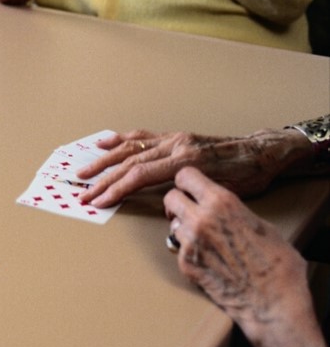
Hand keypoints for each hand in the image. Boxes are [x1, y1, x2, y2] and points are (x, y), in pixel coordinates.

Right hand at [76, 129, 312, 207]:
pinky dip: (121, 140)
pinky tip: (104, 142)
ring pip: (131, 147)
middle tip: (84, 193)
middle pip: (129, 162)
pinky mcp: (175, 137)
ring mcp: (174, 139)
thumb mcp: (221, 193)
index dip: (116, 190)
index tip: (99, 201)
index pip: (140, 175)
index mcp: (185, 161)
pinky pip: (143, 137)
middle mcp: (176, 146)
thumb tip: (168, 209)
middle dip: (103, 180)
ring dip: (104, 160)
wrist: (262, 153)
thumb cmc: (247, 176)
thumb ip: (189, 197)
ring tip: (84, 171)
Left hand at [165, 167, 327, 346]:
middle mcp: (200, 218)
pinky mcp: (185, 264)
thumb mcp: (260, 224)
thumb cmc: (276, 263)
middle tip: (188, 212)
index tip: (189, 188)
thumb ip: (233, 210)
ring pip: (172, 224)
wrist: (273, 301)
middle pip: (171, 198)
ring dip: (182, 228)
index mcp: (222, 202)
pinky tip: (206, 258)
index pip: (185, 175)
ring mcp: (190, 242)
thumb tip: (221, 207)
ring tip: (202, 238)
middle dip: (178, 203)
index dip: (186, 182)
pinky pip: (177, 248)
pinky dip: (187, 251)